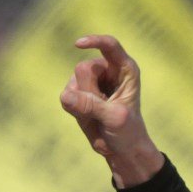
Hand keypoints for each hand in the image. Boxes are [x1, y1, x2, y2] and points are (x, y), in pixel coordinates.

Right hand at [60, 34, 163, 186]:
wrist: (121, 150)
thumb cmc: (127, 132)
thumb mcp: (114, 118)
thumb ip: (92, 105)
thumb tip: (65, 95)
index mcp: (125, 69)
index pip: (109, 45)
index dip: (94, 41)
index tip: (78, 44)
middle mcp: (107, 70)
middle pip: (83, 68)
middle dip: (88, 92)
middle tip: (103, 110)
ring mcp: (91, 80)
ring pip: (72, 82)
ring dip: (82, 103)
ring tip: (98, 115)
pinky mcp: (78, 92)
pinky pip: (66, 95)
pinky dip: (74, 109)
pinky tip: (88, 117)